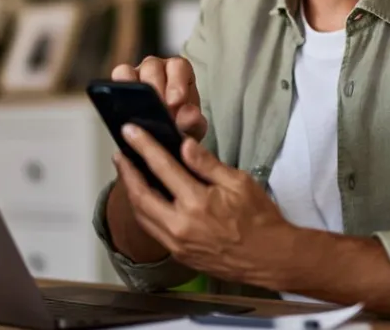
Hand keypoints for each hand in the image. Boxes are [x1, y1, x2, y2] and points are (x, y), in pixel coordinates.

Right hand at [112, 57, 206, 140]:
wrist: (165, 137)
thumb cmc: (181, 126)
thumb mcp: (192, 128)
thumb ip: (193, 122)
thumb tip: (189, 115)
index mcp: (180, 72)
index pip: (178, 66)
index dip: (176, 82)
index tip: (176, 102)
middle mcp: (158, 68)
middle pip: (152, 66)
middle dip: (154, 89)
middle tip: (158, 110)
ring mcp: (137, 73)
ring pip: (130, 70)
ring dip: (134, 89)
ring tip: (139, 112)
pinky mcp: (121, 83)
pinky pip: (116, 78)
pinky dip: (118, 89)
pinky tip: (124, 109)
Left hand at [113, 124, 294, 285]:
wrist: (270, 259)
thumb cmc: (259, 218)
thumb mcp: (240, 182)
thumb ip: (207, 164)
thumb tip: (184, 144)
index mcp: (197, 202)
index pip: (162, 167)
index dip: (143, 146)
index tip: (129, 131)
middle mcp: (181, 225)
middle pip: (140, 195)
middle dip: (126, 172)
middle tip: (119, 154)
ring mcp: (177, 243)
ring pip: (142, 216)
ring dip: (131, 193)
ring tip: (127, 174)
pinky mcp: (179, 254)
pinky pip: (152, 230)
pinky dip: (144, 211)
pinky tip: (145, 199)